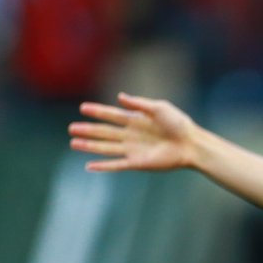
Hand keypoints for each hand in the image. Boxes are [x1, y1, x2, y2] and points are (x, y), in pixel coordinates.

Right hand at [69, 93, 197, 171]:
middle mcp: (131, 135)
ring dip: (90, 146)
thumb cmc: (178, 123)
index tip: (83, 108)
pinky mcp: (137, 163)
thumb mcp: (159, 108)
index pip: (112, 115)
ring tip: (73, 143)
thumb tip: (119, 97)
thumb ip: (139, 104)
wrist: (191, 144)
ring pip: (106, 148)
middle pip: (105, 132)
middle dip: (88, 130)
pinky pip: (116, 164)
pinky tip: (89, 166)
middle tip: (71, 128)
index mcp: (136, 120)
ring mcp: (133, 149)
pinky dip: (103, 165)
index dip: (98, 112)